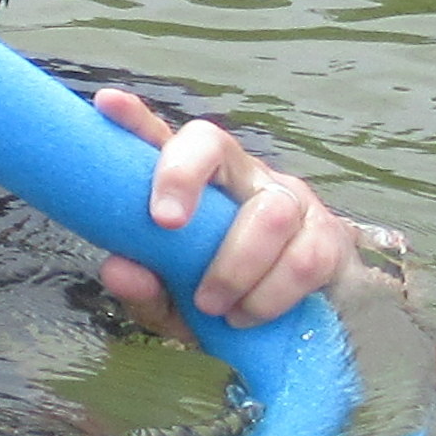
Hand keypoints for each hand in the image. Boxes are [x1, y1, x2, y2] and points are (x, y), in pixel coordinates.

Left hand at [88, 89, 382, 341]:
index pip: (159, 138)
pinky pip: (304, 257)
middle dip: (182, 176)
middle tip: (165, 223)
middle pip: (211, 142)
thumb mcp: (172, 304)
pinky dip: (270, 294)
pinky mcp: (327, 234)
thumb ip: (144, 288)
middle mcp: (238, 175)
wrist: (300, 331)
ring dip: (234, 265)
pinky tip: (248, 314)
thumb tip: (118, 269)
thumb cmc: (222, 302)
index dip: (134, 119)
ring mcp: (287, 198)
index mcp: (193, 184)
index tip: (108, 104)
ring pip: (269, 210)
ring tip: (211, 304)